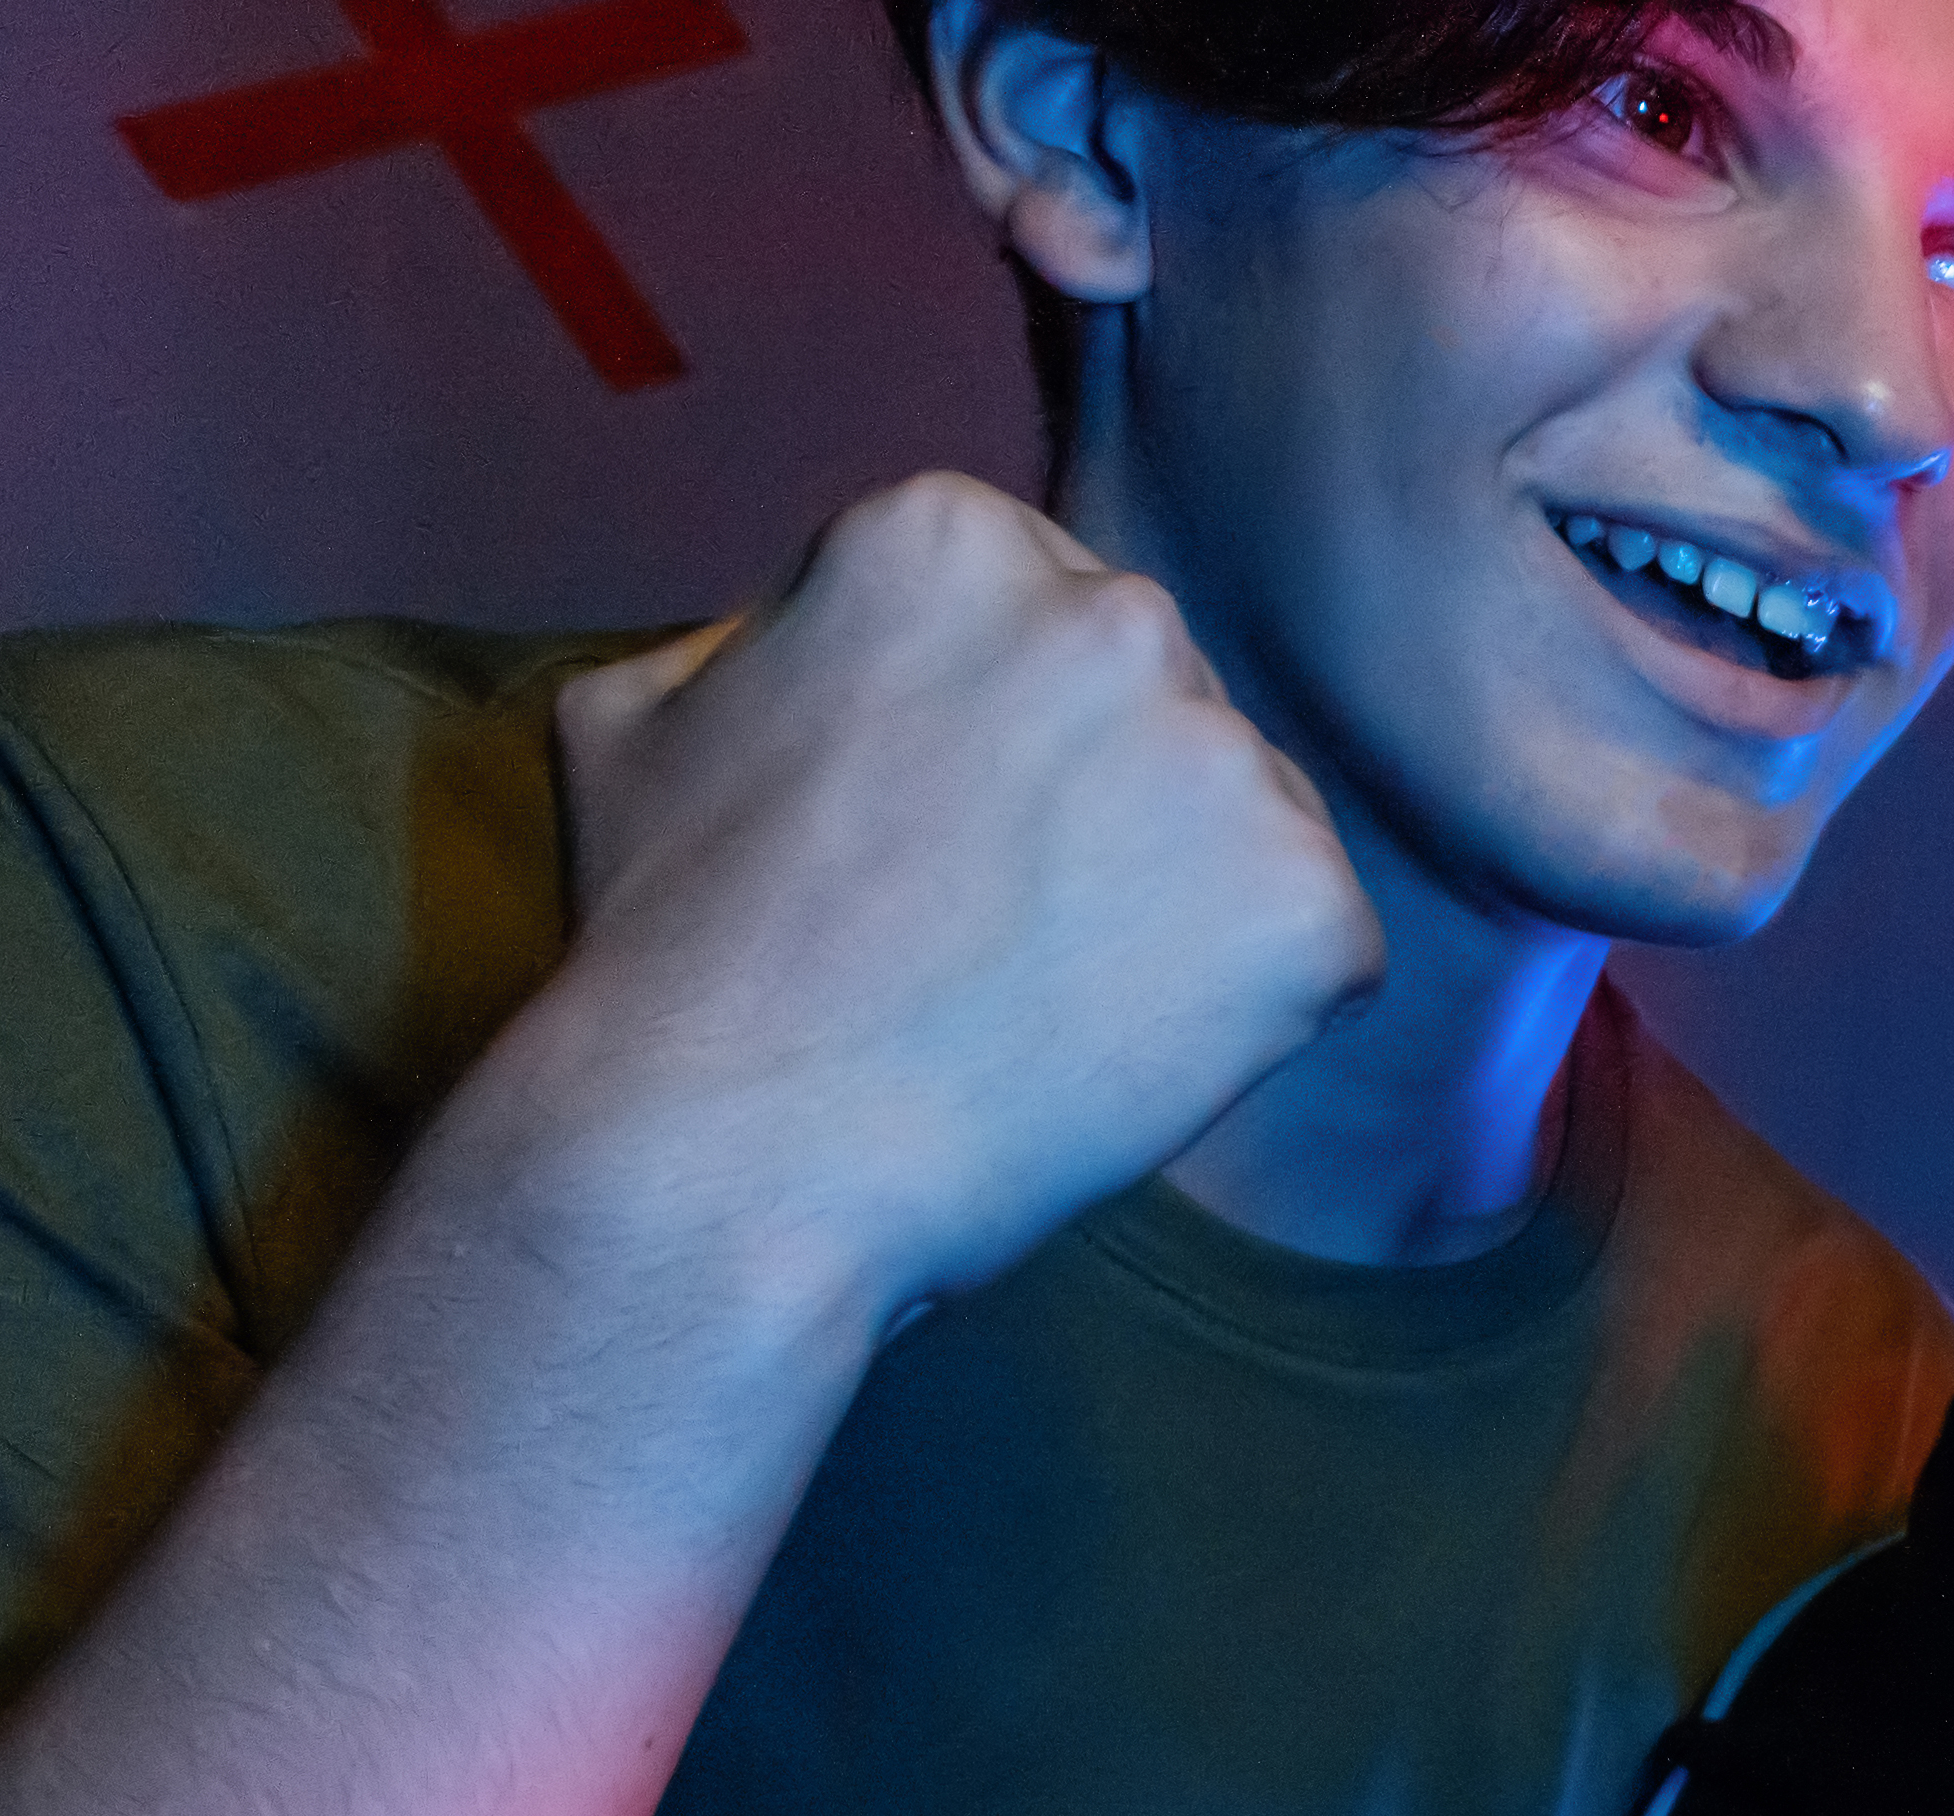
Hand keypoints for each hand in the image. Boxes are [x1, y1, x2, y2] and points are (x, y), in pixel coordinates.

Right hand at [516, 474, 1379, 1331]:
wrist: (740, 1143)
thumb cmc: (669, 947)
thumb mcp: (639, 713)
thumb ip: (758, 639)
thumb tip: (821, 640)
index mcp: (953, 535)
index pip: (1041, 618)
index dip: (998, 748)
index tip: (936, 839)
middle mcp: (1116, 614)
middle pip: (1156, 710)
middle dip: (1102, 810)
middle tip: (990, 935)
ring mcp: (1226, 758)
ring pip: (1241, 827)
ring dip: (1176, 908)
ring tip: (1039, 1000)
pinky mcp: (1309, 905)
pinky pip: (1314, 949)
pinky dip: (1248, 1015)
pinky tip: (1118, 1052)